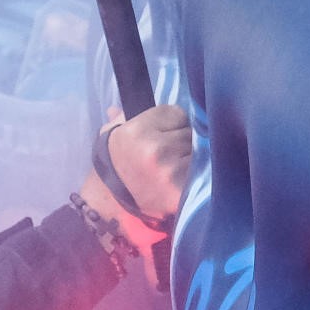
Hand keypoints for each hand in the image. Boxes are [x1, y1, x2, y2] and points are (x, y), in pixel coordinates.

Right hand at [83, 103, 193, 230]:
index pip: (178, 112)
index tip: (164, 134)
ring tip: (172, 169)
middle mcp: (154, 148)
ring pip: (197, 152)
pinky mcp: (180, 190)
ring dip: (189, 158)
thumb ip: (123, 116)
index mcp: (136, 131)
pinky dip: (194, 176)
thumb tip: (127, 101)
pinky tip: (180, 181)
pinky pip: (200, 173)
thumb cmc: (113, 167)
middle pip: (190, 132)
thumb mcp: (111, 135)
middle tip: (168, 155)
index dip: (173, 123)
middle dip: (182, 140)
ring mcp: (169, 170)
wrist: (109, 208)